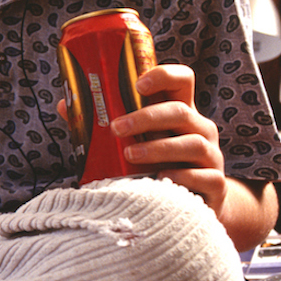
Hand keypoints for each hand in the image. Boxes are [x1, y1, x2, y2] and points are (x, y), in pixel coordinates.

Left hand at [108, 64, 227, 213]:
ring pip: (193, 144)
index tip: (138, 84)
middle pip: (181, 111)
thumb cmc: (155, 165)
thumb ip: (102, 125)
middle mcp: (200, 129)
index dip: (163, 75)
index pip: (182, 80)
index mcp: (179, 112)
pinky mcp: (216, 185)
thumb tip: (64, 105)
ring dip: (158, 148)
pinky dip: (181, 177)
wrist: (192, 204)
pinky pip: (205, 177)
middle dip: (146, 117)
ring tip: (130, 155)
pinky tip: (159, 180)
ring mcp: (211, 157)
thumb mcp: (135, 141)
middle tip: (116, 127)